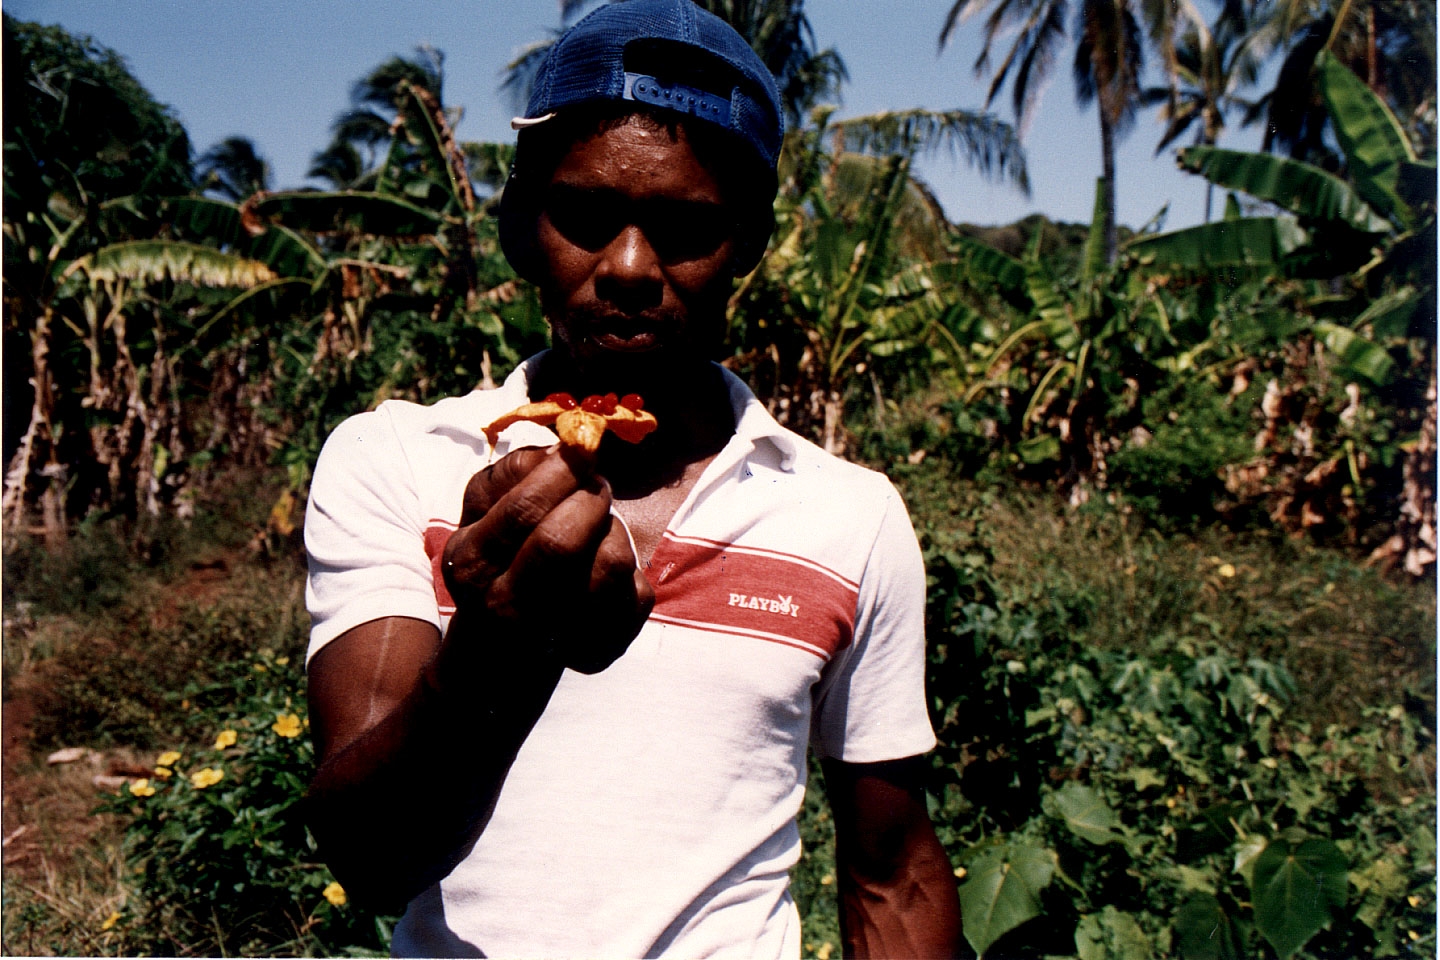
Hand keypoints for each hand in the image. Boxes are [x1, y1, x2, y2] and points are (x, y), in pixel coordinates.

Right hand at [440, 445, 653, 674]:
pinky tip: (604, 566)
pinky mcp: (601, 649)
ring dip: (613, 530)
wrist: (501, 647)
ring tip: (598, 529)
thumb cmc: (498, 556)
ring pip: (610, 560)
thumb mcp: (483, 512)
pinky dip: (630, 566)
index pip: (523, 510)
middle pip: (563, 541)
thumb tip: (565, 448)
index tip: (580, 451)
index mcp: (472, 563)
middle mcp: (507, 606)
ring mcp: (554, 634)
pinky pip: (636, 589)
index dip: (561, 472)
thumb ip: (513, 472)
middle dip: (590, 499)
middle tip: (596, 486)